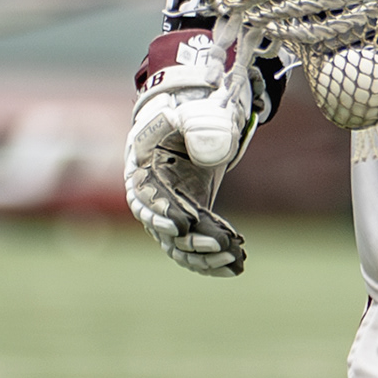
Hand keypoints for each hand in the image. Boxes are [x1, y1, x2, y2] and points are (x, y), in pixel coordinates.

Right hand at [123, 30, 264, 276]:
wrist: (191, 125)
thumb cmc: (187, 115)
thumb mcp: (191, 112)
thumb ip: (198, 126)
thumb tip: (210, 156)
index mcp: (142, 166)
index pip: (143, 196)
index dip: (161, 212)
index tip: (184, 224)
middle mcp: (149, 196)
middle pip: (161, 228)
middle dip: (190, 240)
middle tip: (219, 245)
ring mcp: (167, 212)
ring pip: (177, 245)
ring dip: (203, 256)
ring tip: (233, 258)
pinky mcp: (186, 221)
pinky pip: (192, 248)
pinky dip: (210, 260)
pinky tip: (235, 265)